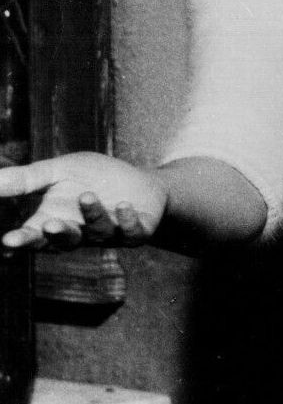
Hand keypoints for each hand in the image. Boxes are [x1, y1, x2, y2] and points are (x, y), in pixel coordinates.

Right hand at [0, 152, 165, 250]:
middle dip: (56, 234)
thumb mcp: (58, 171)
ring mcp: (108, 235)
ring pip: (98, 232)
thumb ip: (27, 179)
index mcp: (54, 221)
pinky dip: (127, 221)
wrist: (140, 182)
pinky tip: (124, 206)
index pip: (33, 236)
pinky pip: (131, 232)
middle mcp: (79, 234)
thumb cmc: (93, 177)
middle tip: (48, 224)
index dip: (22, 241)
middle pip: (64, 241)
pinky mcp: (136, 231)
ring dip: (93, 215)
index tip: (8, 241)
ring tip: (88, 196)